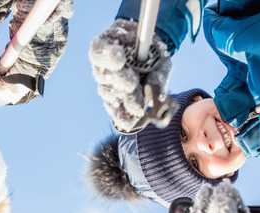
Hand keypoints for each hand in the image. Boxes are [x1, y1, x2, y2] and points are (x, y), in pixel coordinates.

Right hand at [89, 19, 173, 133]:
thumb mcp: (160, 52)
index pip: (99, 49)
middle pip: (103, 74)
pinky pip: (113, 107)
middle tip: (132, 85)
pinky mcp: (112, 97)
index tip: (119, 56)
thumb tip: (156, 90)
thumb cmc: (153, 49)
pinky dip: (122, 115)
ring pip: (109, 93)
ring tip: (139, 109)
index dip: (107, 54)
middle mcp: (102, 64)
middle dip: (119, 80)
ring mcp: (105, 82)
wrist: (152, 57)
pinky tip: (130, 122)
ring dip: (124, 100)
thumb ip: (158, 66)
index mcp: (108, 43)